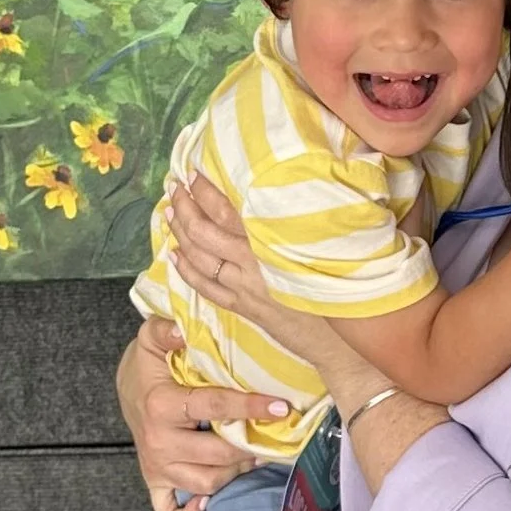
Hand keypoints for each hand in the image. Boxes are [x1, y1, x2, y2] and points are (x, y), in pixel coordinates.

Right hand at [120, 341, 285, 510]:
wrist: (126, 390)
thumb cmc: (148, 365)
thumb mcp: (152, 338)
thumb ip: (166, 329)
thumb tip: (183, 328)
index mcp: (161, 405)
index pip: (213, 408)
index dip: (249, 408)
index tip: (279, 407)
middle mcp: (159, 442)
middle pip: (216, 454)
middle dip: (249, 447)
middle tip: (272, 436)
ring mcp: (157, 466)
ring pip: (205, 483)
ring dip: (234, 473)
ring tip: (254, 456)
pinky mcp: (154, 482)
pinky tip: (209, 505)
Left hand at [168, 174, 333, 372]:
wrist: (339, 338)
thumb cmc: (339, 285)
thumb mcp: (321, 246)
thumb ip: (296, 222)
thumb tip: (276, 192)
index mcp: (271, 241)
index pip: (227, 210)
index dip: (206, 191)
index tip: (193, 172)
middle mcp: (252, 262)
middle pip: (205, 231)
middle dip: (185, 207)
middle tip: (174, 187)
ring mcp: (244, 287)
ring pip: (200, 258)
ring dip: (180, 234)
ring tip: (170, 214)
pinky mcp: (243, 307)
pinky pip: (206, 288)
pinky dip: (187, 271)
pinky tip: (175, 256)